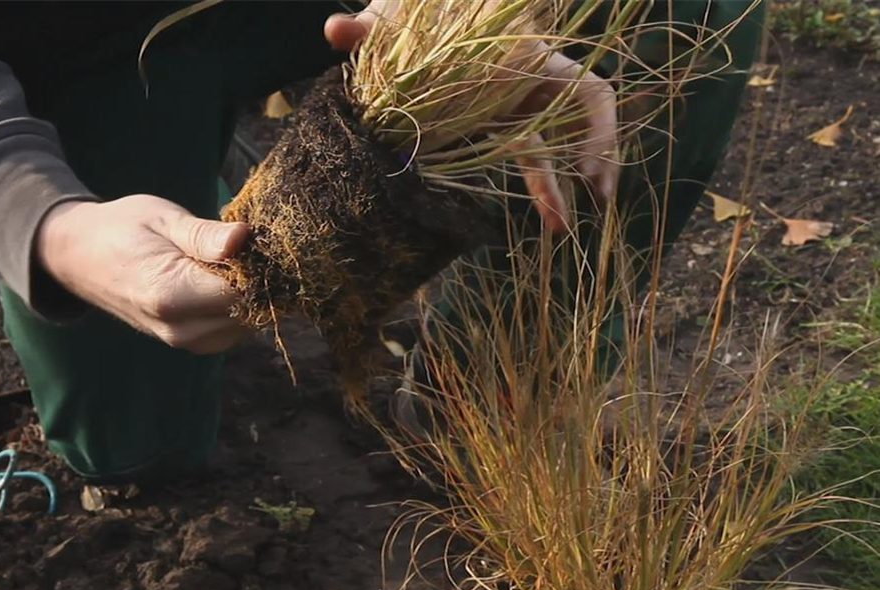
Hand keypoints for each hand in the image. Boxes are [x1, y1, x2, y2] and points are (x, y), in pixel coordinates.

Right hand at [37, 195, 250, 353]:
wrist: (80, 257)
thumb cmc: (122, 228)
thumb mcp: (163, 219)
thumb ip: (205, 235)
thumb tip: (245, 237)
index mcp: (170, 295)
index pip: (243, 291)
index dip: (261, 266)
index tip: (260, 240)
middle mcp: (179, 328)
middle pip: (249, 310)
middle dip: (259, 281)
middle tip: (250, 246)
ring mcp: (184, 341)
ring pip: (245, 323)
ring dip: (250, 294)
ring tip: (229, 260)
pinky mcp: (190, 344)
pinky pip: (233, 329)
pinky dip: (238, 306)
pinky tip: (223, 279)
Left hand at [325, 1, 618, 231]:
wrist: (414, 10)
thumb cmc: (412, 9)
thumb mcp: (394, 19)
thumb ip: (371, 26)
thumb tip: (334, 30)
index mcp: (522, 54)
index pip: (583, 88)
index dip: (595, 129)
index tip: (585, 169)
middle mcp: (528, 79)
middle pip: (581, 119)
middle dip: (593, 159)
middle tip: (594, 200)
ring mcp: (514, 103)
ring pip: (553, 144)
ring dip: (561, 184)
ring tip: (561, 227)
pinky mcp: (496, 122)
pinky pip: (525, 155)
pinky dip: (536, 184)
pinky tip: (543, 218)